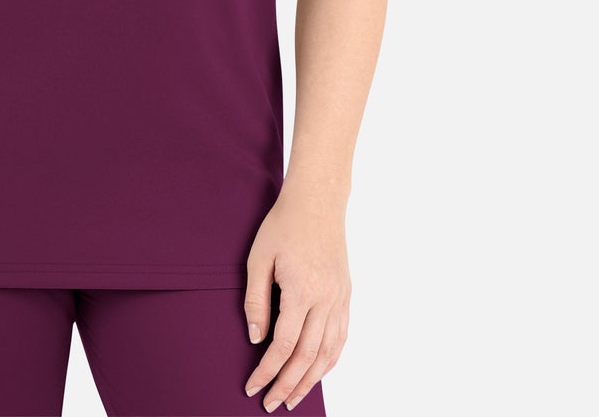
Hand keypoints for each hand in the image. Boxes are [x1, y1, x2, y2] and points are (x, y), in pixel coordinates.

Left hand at [242, 181, 351, 411]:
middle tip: (271, 404)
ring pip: (329, 353)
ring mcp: (340, 298)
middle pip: (308, 356)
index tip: (252, 386)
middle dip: (288, 385)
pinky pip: (341, 337)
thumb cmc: (283, 225)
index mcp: (302, 290)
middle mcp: (326, 299)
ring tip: (293, 398)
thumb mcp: (259, 258)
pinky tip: (317, 372)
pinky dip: (329, 361)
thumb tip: (256, 339)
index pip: (284, 345)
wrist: (317, 201)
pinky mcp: (346, 295)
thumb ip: (256, 301)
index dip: (267, 370)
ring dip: (311, 380)